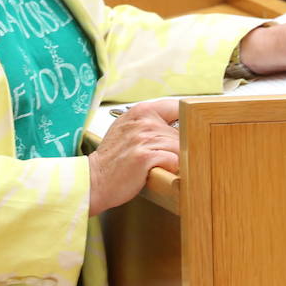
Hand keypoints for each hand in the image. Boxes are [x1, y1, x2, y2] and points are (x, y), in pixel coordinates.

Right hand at [87, 98, 181, 215]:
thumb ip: (149, 122)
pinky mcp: (146, 156)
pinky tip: (157, 171)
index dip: (187, 120)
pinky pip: (174, 161)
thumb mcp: (127, 129)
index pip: (177, 106)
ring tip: (157, 165)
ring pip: (179, 148)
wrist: (95, 178)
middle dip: (177, 147)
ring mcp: (144, 138)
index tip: (190, 130)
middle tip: (163, 157)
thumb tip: (179, 124)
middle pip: (181, 132)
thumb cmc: (113, 158)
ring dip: (173, 160)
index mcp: (141, 111)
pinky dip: (170, 169)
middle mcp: (143, 121)